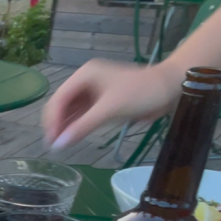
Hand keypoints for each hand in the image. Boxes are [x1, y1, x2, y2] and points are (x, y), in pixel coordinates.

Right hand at [42, 60, 183, 150]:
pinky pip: (84, 113)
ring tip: (62, 145)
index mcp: (84, 75)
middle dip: (57, 124)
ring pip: (72, 110)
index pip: (59, 99)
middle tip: (54, 146)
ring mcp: (93, 90)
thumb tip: (58, 145)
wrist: (170, 88)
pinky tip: (74, 137)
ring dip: (66, 126)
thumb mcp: (109, 110)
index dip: (52, 120)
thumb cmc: (140, 93)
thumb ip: (82, 127)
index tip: (50, 141)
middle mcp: (85, 80)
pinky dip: (78, 125)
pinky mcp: (102, 100)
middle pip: (62, 104)